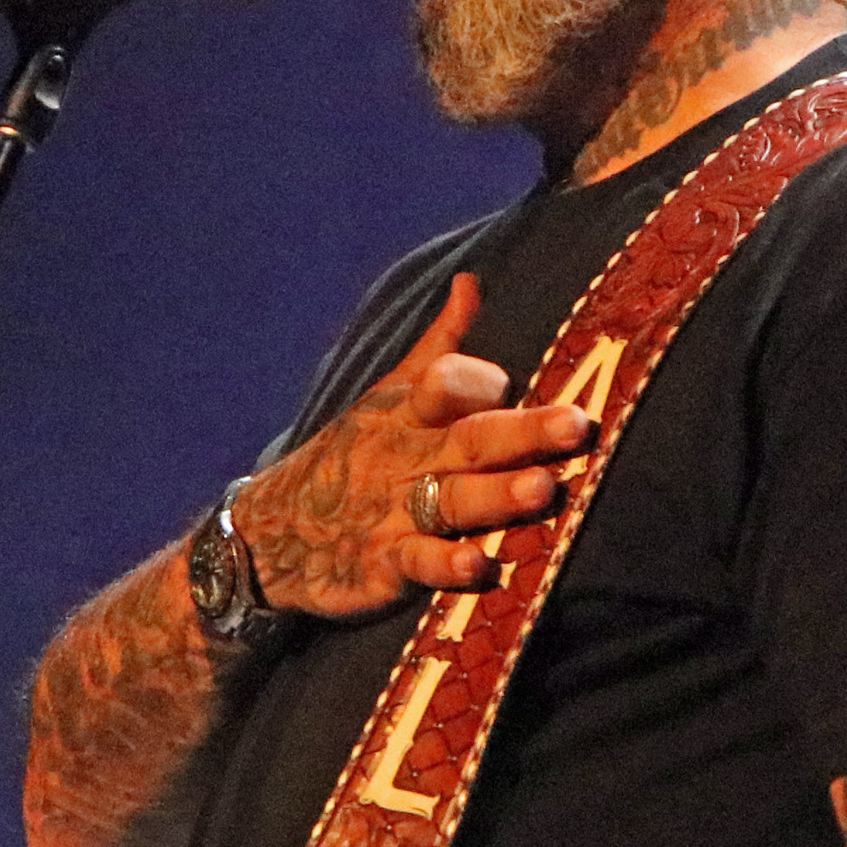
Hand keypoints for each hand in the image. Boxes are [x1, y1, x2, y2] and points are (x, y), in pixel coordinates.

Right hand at [236, 274, 593, 619]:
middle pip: (469, 440)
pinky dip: (445, 566)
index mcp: (409, 412)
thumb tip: (471, 280)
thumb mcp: (388, 395)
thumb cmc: (355, 454)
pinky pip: (418, 563)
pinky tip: (479, 565)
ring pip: (452, 500)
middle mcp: (406, 458)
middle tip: (576, 423)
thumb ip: (440, 345)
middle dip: (523, 432)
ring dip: (497, 495)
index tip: (517, 380)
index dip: (478, 381)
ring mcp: (393, 512)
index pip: (446, 384)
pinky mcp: (382, 565)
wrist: (270, 532)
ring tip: (542, 489)